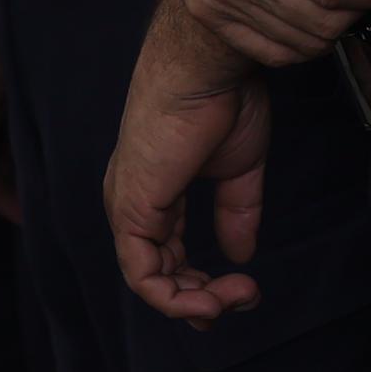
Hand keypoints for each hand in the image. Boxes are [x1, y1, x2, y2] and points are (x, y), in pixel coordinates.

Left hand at [108, 0, 275, 325]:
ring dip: (194, 303)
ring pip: (150, 281)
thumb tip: (240, 256)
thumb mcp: (238, 168)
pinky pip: (143, 277)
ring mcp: (128, 209)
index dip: (199, 282)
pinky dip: (175, 299)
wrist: (208, 69)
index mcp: (154, 190)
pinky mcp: (131, 212)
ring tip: (233, 300)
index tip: (241, 290)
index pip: (165, 253)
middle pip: (158, 273)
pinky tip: (209, 301)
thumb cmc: (222, 100)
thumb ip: (236, 213)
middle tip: (242, 298)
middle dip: (200, 298)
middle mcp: (133, 203)